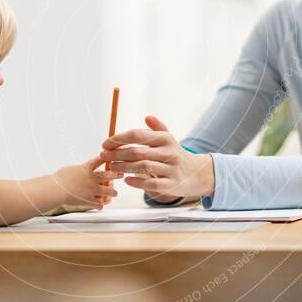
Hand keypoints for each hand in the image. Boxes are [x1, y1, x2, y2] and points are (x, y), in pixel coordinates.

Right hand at [56, 156, 121, 209]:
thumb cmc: (60, 178)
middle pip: (108, 176)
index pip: (99, 161)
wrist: (56, 189)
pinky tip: (101, 206)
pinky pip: (98, 204)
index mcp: (86, 168)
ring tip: (115, 193)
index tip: (113, 158)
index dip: (107, 159)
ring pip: (107, 191)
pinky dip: (100, 205)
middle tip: (121, 175)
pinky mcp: (88, 200)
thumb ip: (80, 169)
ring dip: (112, 192)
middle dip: (116, 175)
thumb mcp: (72, 169)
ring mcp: (92, 190)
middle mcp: (92, 179)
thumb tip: (82, 170)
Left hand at [100, 115, 214, 201]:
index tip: (106, 143)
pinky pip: (151, 183)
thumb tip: (147, 117)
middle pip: (137, 151)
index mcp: (165, 139)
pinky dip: (137, 181)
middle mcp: (169, 152)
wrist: (197, 174)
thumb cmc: (176, 155)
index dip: (119, 138)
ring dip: (124, 167)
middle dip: (117, 153)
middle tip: (104, 155)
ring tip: (112, 166)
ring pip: (142, 167)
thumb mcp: (169, 139)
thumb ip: (157, 128)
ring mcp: (171, 169)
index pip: (137, 135)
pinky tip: (127, 179)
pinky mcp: (171, 184)